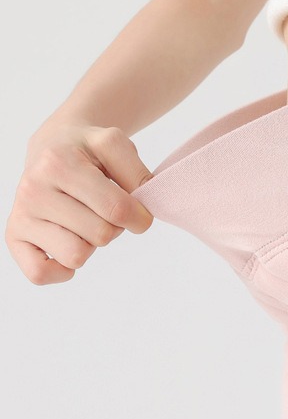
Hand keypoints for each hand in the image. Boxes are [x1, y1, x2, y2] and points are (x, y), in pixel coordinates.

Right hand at [5, 122, 155, 284]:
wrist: (50, 145)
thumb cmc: (85, 151)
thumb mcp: (114, 144)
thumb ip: (137, 173)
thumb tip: (143, 212)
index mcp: (59, 164)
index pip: (117, 209)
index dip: (140, 217)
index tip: (140, 213)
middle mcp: (33, 190)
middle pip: (100, 235)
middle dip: (113, 227)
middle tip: (102, 209)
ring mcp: (21, 215)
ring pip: (75, 256)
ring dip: (90, 244)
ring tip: (84, 220)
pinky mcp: (14, 236)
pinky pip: (40, 274)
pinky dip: (61, 269)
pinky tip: (69, 245)